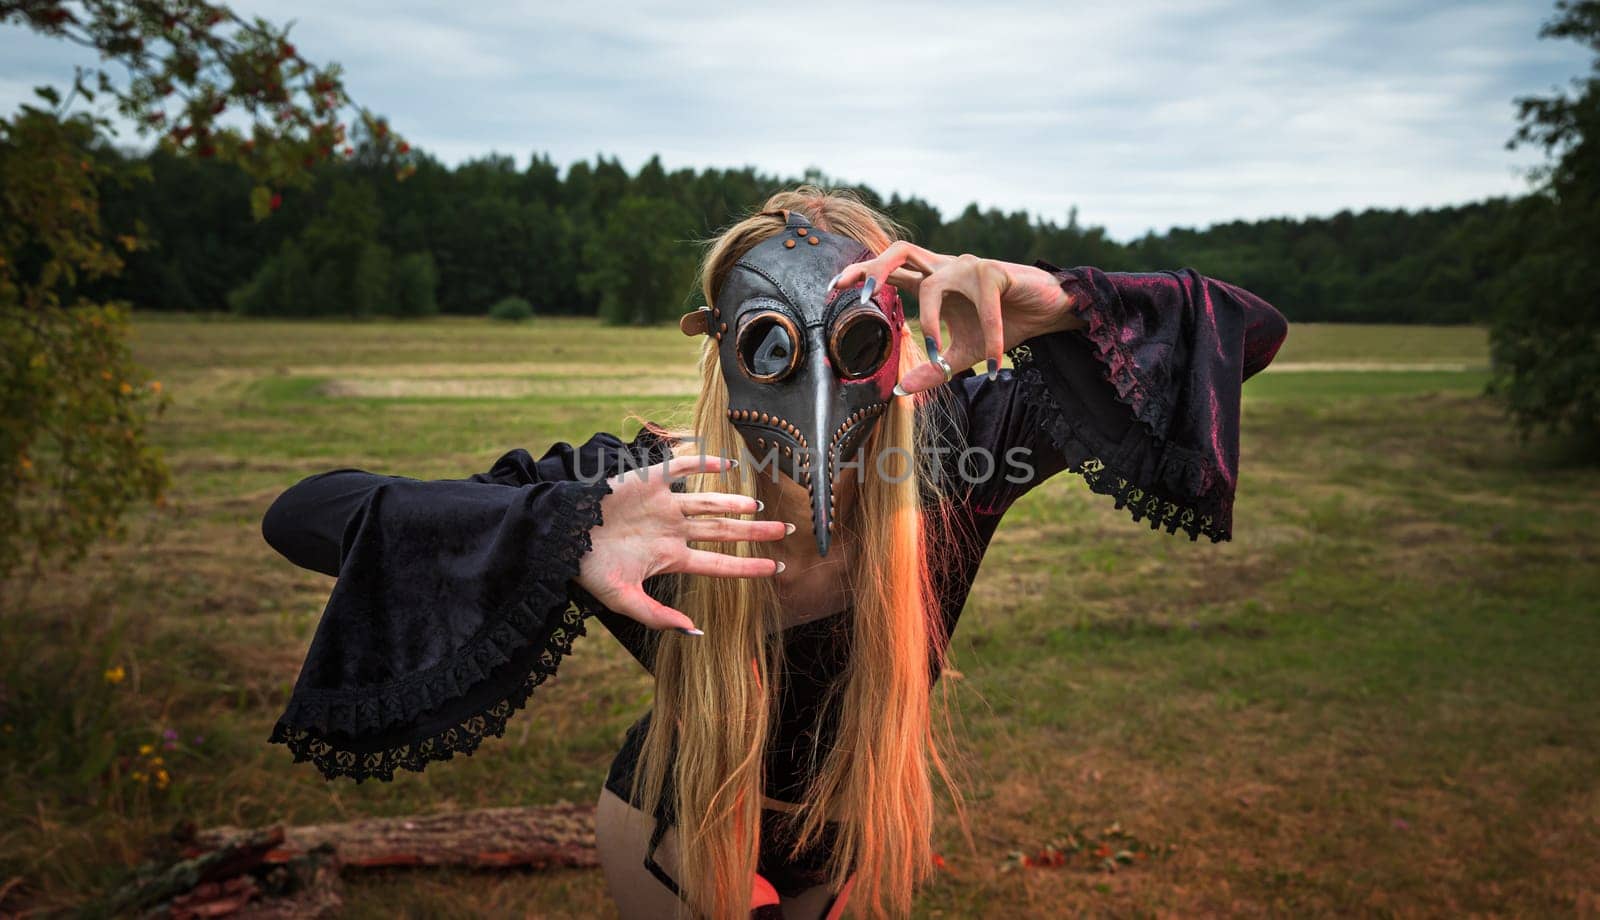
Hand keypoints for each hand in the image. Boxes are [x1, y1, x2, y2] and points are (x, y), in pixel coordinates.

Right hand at [575, 452, 789, 634]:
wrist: (558, 537)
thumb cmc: (589, 570)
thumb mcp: (623, 601)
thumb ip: (658, 617)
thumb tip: (696, 633)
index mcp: (670, 558)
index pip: (719, 564)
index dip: (748, 567)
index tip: (777, 568)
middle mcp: (672, 530)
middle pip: (723, 532)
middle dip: (755, 533)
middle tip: (787, 530)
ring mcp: (662, 505)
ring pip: (707, 503)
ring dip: (734, 503)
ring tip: (760, 507)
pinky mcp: (647, 481)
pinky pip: (680, 468)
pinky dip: (703, 463)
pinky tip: (727, 463)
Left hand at [830, 242, 1082, 394]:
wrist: (1048, 312)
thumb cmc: (1004, 324)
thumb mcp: (963, 354)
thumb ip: (934, 369)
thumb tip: (901, 392)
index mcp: (932, 282)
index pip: (890, 271)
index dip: (861, 275)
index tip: (833, 288)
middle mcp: (945, 268)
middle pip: (901, 251)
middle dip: (875, 268)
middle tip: (858, 294)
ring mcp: (969, 266)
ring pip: (934, 281)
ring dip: (930, 317)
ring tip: (936, 353)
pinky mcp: (996, 272)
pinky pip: (984, 306)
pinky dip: (989, 338)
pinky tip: (994, 363)